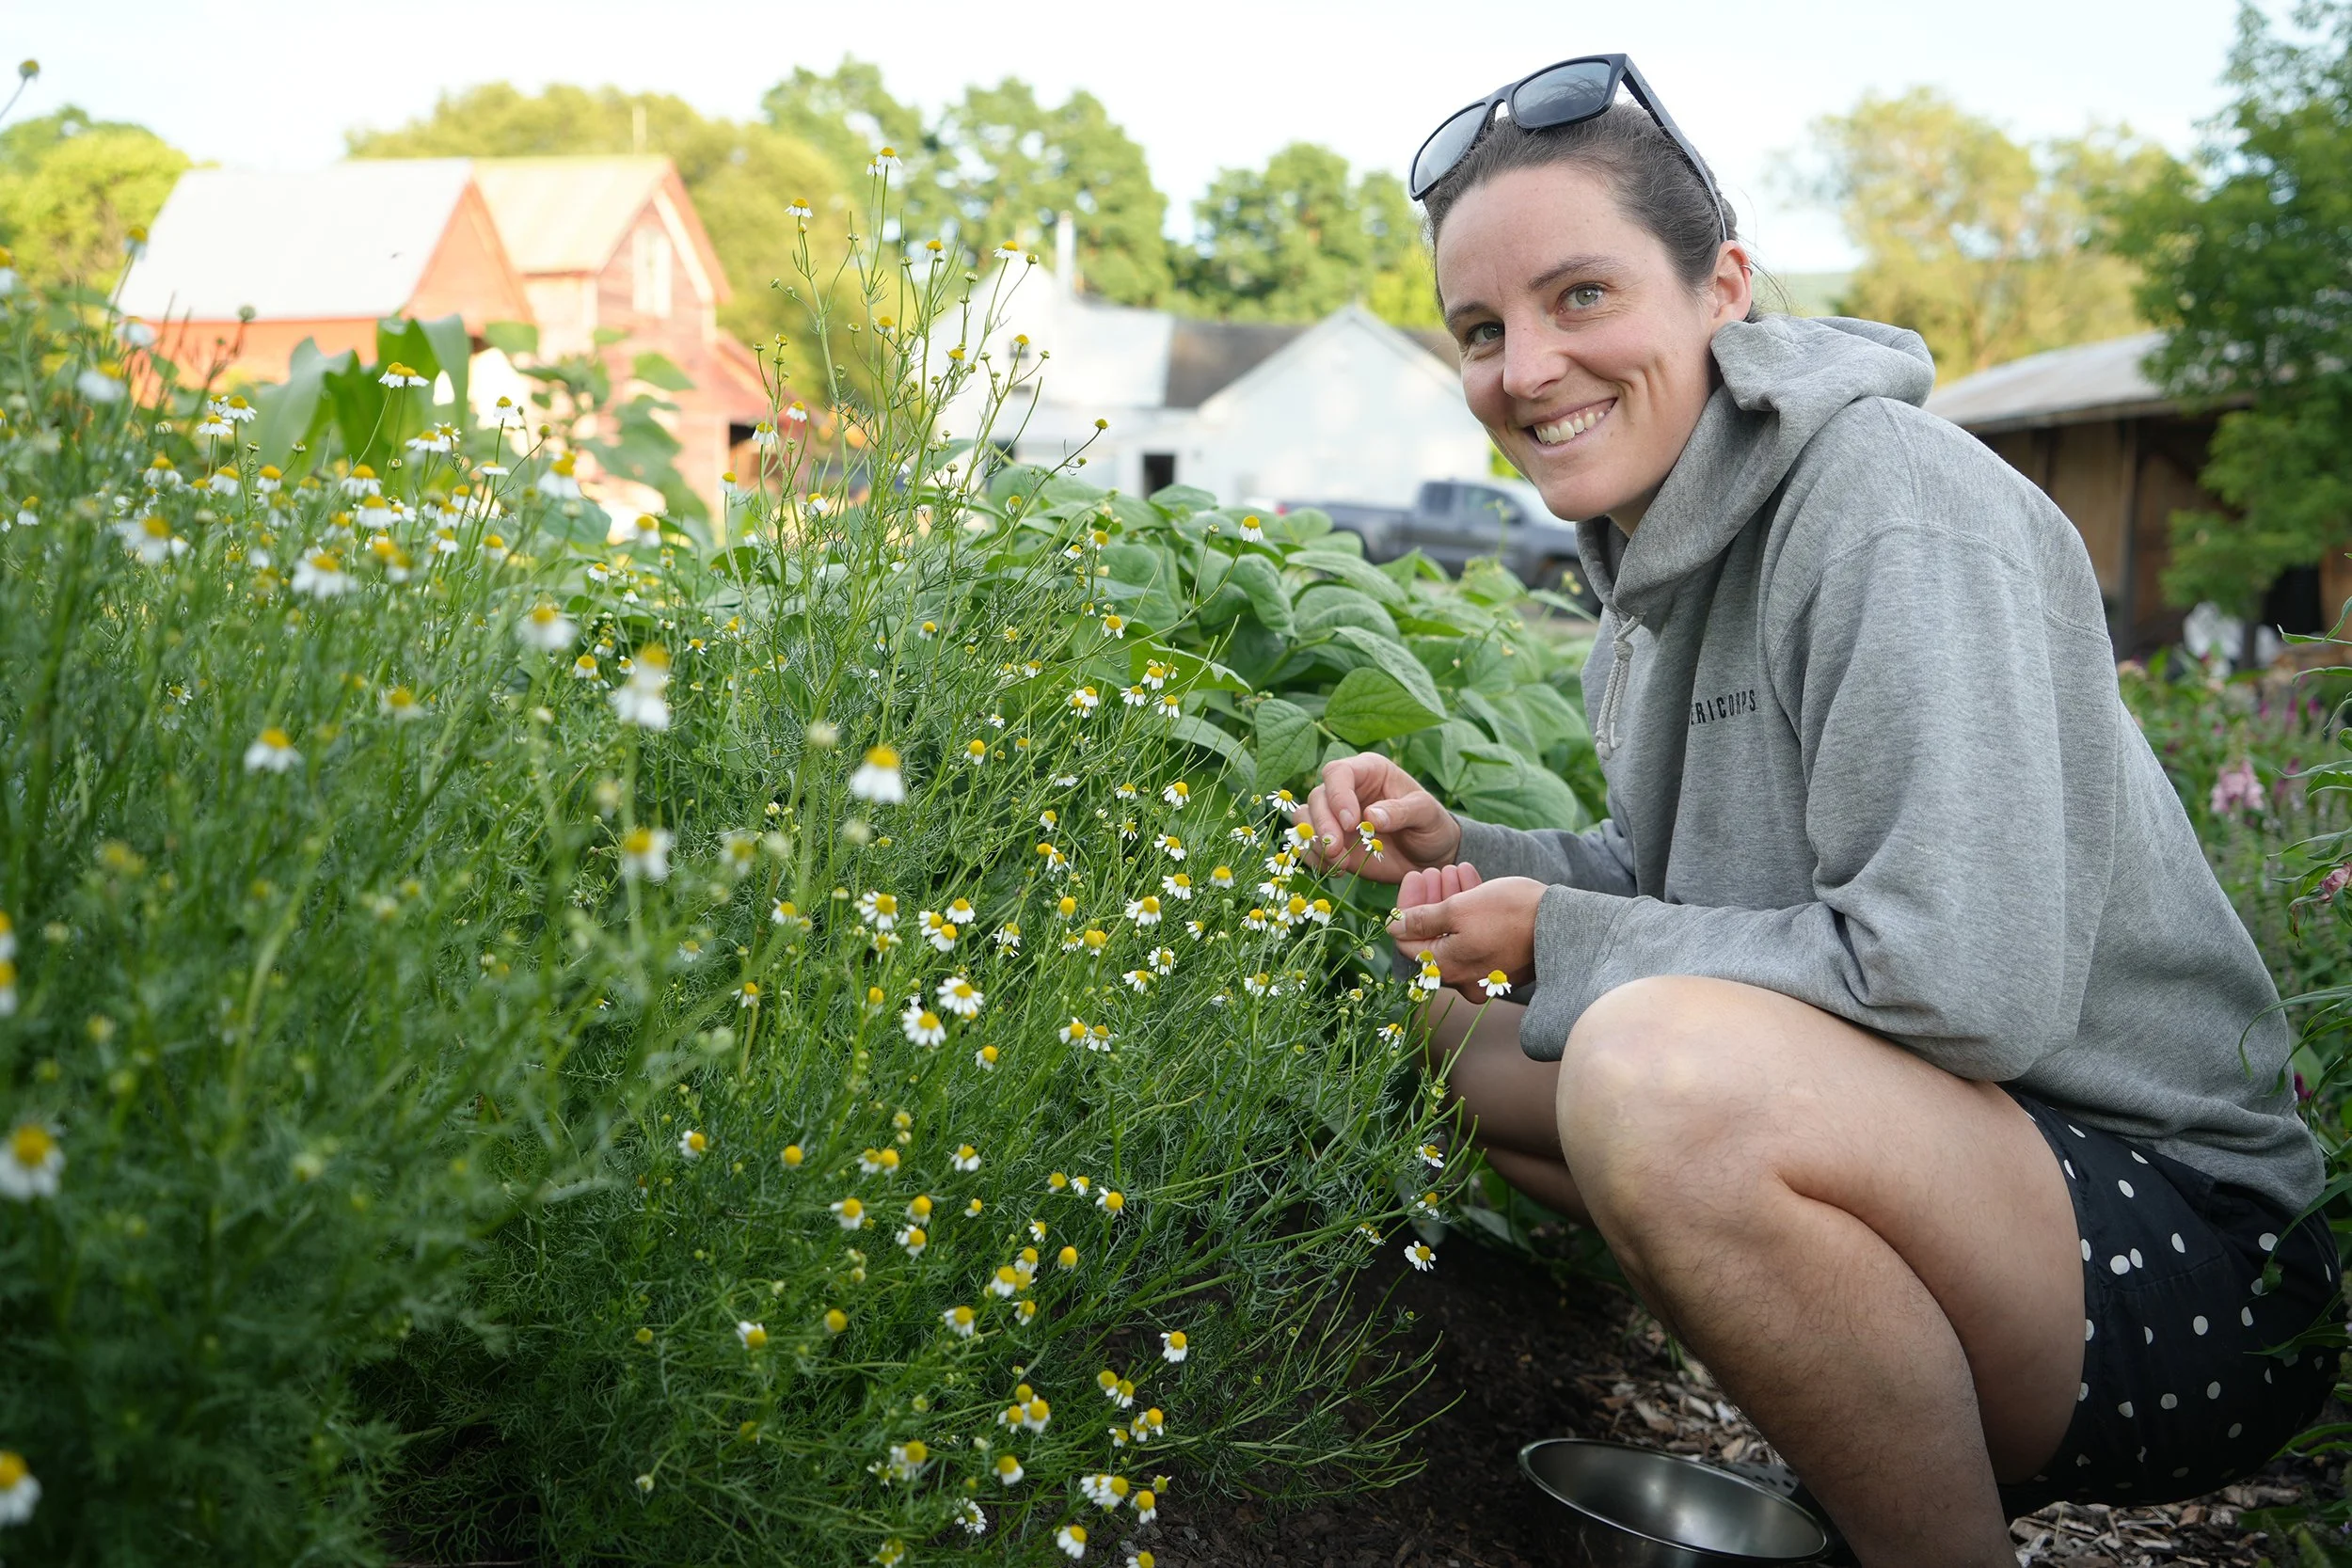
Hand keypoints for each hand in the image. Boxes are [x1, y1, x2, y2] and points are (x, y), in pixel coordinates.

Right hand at [1302, 753, 1462, 883]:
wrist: (1429, 857)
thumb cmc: (1431, 826)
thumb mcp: (1426, 814)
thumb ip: (1401, 812)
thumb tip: (1371, 816)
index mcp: (1369, 771)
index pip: (1338, 772)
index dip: (1338, 795)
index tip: (1351, 823)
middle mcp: (1347, 789)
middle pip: (1317, 797)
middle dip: (1323, 825)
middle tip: (1338, 849)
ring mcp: (1335, 816)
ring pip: (1305, 819)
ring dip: (1315, 841)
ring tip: (1339, 861)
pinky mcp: (1332, 840)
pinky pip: (1307, 844)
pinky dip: (1314, 858)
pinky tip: (1337, 869)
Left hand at [1387, 868, 1545, 994]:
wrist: (1563, 923)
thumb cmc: (1510, 913)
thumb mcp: (1459, 909)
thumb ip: (1422, 919)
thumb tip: (1393, 927)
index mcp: (1447, 969)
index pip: (1409, 941)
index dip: (1407, 908)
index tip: (1415, 879)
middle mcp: (1463, 979)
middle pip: (1434, 937)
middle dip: (1431, 900)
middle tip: (1435, 871)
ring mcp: (1484, 973)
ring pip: (1455, 934)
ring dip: (1451, 900)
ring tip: (1454, 870)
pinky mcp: (1502, 963)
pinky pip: (1476, 937)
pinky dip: (1471, 911)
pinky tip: (1471, 881)